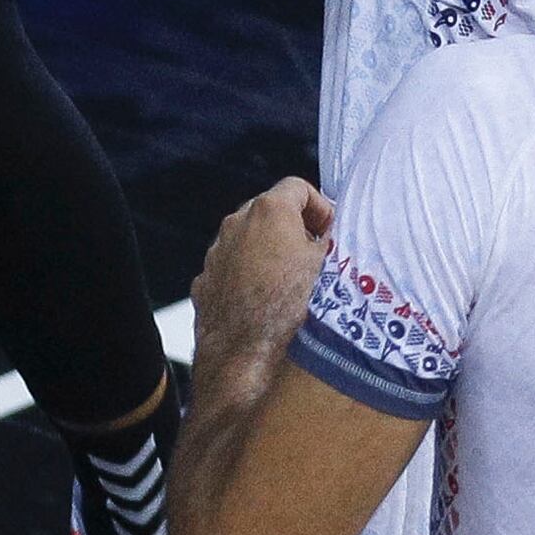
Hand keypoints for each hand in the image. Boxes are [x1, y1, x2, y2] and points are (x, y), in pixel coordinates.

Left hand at [190, 176, 336, 368]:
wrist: (240, 347)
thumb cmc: (283, 304)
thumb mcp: (320, 266)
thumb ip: (324, 240)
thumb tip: (326, 234)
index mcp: (269, 210)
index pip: (298, 187)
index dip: (319, 206)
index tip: (327, 229)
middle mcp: (237, 221)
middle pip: (271, 208)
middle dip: (293, 225)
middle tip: (311, 251)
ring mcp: (218, 248)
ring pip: (248, 236)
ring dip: (268, 248)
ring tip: (286, 276)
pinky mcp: (206, 274)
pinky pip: (232, 263)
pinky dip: (247, 270)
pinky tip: (261, 294)